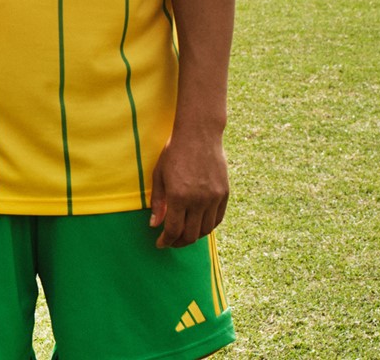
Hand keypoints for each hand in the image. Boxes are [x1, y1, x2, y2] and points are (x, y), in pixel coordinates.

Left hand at [148, 132, 227, 248]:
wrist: (199, 135)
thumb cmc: (174, 152)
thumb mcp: (159, 175)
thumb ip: (158, 202)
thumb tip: (154, 224)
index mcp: (178, 196)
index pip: (173, 230)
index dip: (166, 240)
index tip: (160, 243)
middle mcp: (198, 200)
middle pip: (190, 234)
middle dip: (178, 242)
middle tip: (171, 242)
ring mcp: (214, 198)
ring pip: (205, 230)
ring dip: (194, 237)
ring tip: (184, 235)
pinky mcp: (224, 194)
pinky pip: (217, 219)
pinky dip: (208, 227)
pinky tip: (199, 225)